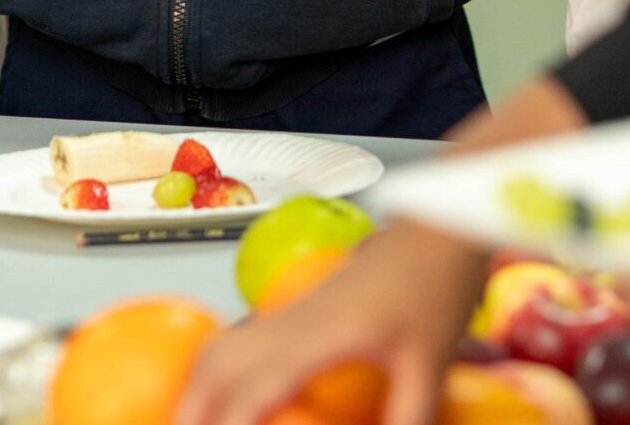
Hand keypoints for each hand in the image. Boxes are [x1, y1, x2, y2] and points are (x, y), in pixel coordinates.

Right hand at [178, 221, 484, 424]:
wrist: (440, 225)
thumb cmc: (438, 284)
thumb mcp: (430, 366)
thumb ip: (406, 417)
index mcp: (322, 334)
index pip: (253, 390)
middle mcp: (294, 319)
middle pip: (217, 365)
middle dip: (190, 410)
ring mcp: (292, 309)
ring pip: (221, 346)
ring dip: (197, 388)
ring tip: (189, 421)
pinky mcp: (299, 306)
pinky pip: (240, 337)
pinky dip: (216, 368)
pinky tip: (223, 392)